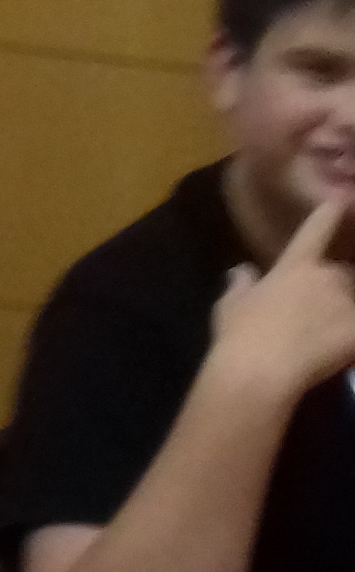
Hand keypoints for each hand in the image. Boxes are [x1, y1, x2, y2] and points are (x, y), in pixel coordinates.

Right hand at [211, 195, 354, 400]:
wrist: (260, 370)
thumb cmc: (239, 332)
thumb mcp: (230, 305)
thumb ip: (241, 284)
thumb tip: (242, 271)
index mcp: (294, 266)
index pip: (316, 230)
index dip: (329, 214)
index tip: (339, 202)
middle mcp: (326, 277)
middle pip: (342, 273)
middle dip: (334, 287)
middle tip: (314, 312)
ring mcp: (346, 304)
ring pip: (352, 301)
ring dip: (343, 311)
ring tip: (325, 335)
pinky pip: (354, 328)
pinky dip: (348, 337)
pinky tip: (340, 349)